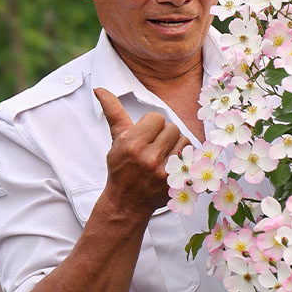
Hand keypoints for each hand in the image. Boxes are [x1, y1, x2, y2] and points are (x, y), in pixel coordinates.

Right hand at [95, 88, 190, 215]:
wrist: (127, 202)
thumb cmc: (121, 167)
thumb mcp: (116, 139)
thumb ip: (113, 112)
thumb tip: (100, 89)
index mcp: (131, 144)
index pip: (157, 118)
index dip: (152, 125)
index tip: (146, 136)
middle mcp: (148, 158)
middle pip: (172, 128)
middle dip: (164, 135)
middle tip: (155, 147)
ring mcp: (164, 171)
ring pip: (184, 141)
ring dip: (176, 146)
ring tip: (164, 156)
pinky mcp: (177, 182)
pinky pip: (191, 157)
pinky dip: (185, 159)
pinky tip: (173, 166)